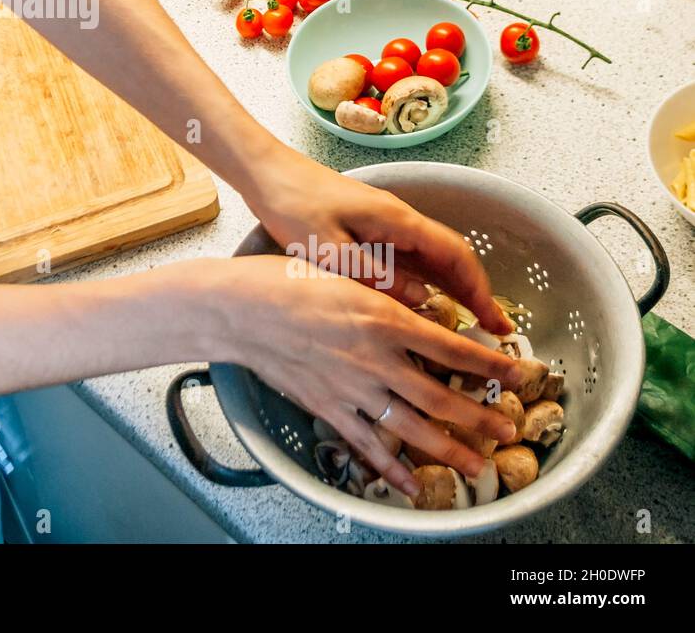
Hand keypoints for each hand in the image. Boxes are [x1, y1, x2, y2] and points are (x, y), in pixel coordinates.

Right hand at [218, 255, 521, 496]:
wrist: (240, 310)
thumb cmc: (286, 282)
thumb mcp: (347, 275)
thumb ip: (388, 297)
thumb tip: (425, 310)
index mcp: (384, 320)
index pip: (451, 347)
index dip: (490, 365)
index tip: (519, 372)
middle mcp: (375, 359)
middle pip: (441, 396)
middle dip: (481, 417)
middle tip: (508, 429)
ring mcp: (352, 388)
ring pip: (412, 427)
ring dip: (450, 449)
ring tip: (476, 464)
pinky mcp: (328, 408)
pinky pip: (367, 445)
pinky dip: (391, 469)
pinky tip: (411, 484)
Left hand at [243, 146, 514, 335]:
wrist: (265, 172)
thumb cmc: (292, 204)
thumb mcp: (330, 249)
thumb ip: (375, 276)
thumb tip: (420, 299)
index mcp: (396, 219)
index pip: (453, 255)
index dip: (478, 290)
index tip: (496, 322)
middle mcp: (397, 218)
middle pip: (449, 257)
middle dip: (474, 293)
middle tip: (495, 332)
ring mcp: (383, 221)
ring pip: (429, 258)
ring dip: (451, 288)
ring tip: (468, 325)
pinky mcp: (366, 227)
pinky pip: (407, 257)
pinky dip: (423, 280)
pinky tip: (422, 303)